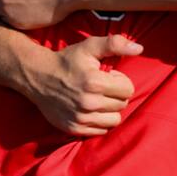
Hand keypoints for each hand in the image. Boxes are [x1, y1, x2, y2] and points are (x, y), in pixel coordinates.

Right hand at [23, 34, 142, 136]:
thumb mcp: (89, 46)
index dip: (120, 80)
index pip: (128, 89)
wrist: (37, 76)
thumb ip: (115, 44)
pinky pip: (101, 131)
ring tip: (97, 98)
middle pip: (122, 105)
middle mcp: (88, 103)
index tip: (107, 75)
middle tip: (100, 86)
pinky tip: (89, 109)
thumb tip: (139, 48)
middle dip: (115, 94)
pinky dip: (99, 121)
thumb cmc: (66, 60)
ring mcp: (80, 118)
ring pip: (114, 120)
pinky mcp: (74, 128)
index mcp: (95, 82)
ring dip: (109, 110)